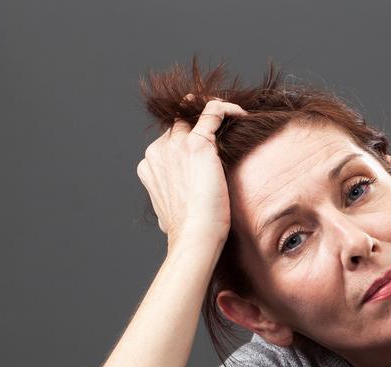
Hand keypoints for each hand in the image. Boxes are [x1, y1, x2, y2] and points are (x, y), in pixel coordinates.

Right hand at [136, 94, 247, 249]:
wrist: (195, 234)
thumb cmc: (188, 230)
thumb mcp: (170, 212)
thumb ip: (172, 197)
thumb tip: (182, 203)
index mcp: (150, 166)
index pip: (170, 141)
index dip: (188, 138)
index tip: (210, 143)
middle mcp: (158, 151)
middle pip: (179, 124)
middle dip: (198, 122)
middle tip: (223, 127)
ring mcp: (175, 146)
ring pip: (192, 113)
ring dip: (211, 111)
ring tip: (232, 117)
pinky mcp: (196, 144)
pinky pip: (212, 111)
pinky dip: (226, 108)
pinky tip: (240, 115)